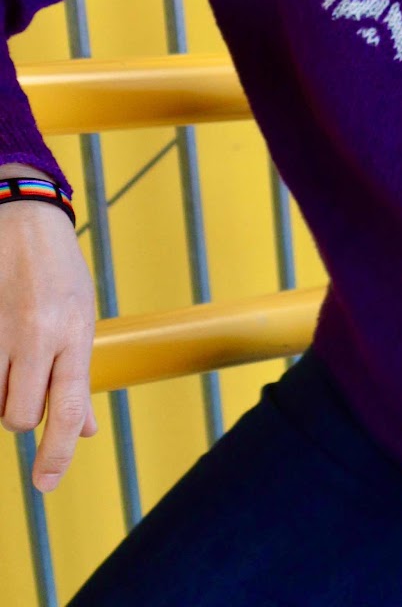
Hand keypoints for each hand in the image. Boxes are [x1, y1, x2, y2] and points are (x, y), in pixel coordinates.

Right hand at [0, 194, 98, 492]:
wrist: (23, 222)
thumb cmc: (58, 270)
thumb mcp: (83, 317)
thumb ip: (80, 375)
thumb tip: (89, 430)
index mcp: (73, 332)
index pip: (69, 408)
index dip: (59, 453)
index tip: (47, 483)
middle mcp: (37, 334)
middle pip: (20, 415)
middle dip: (22, 413)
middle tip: (27, 381)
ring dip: (0, 394)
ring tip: (12, 360)